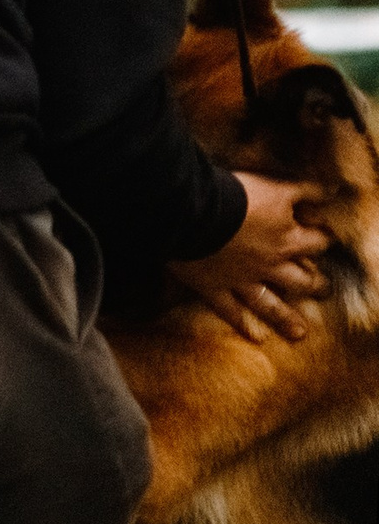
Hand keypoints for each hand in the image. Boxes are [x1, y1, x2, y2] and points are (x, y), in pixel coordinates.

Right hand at [170, 171, 328, 341]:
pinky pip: (230, 310)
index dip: (324, 239)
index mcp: (286, 239)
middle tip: (321, 289)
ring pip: (270, 304)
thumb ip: (304, 191)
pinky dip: (242, 323)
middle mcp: (269, 265)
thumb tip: (330, 191)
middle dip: (314, 285)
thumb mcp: (275, 187)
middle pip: (300, 280)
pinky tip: (256, 337)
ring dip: (286, 318)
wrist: (193, 212)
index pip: (316, 242)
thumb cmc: (235, 195)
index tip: (326, 238)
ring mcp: (241, 280)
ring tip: (299, 332)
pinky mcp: (213, 287)